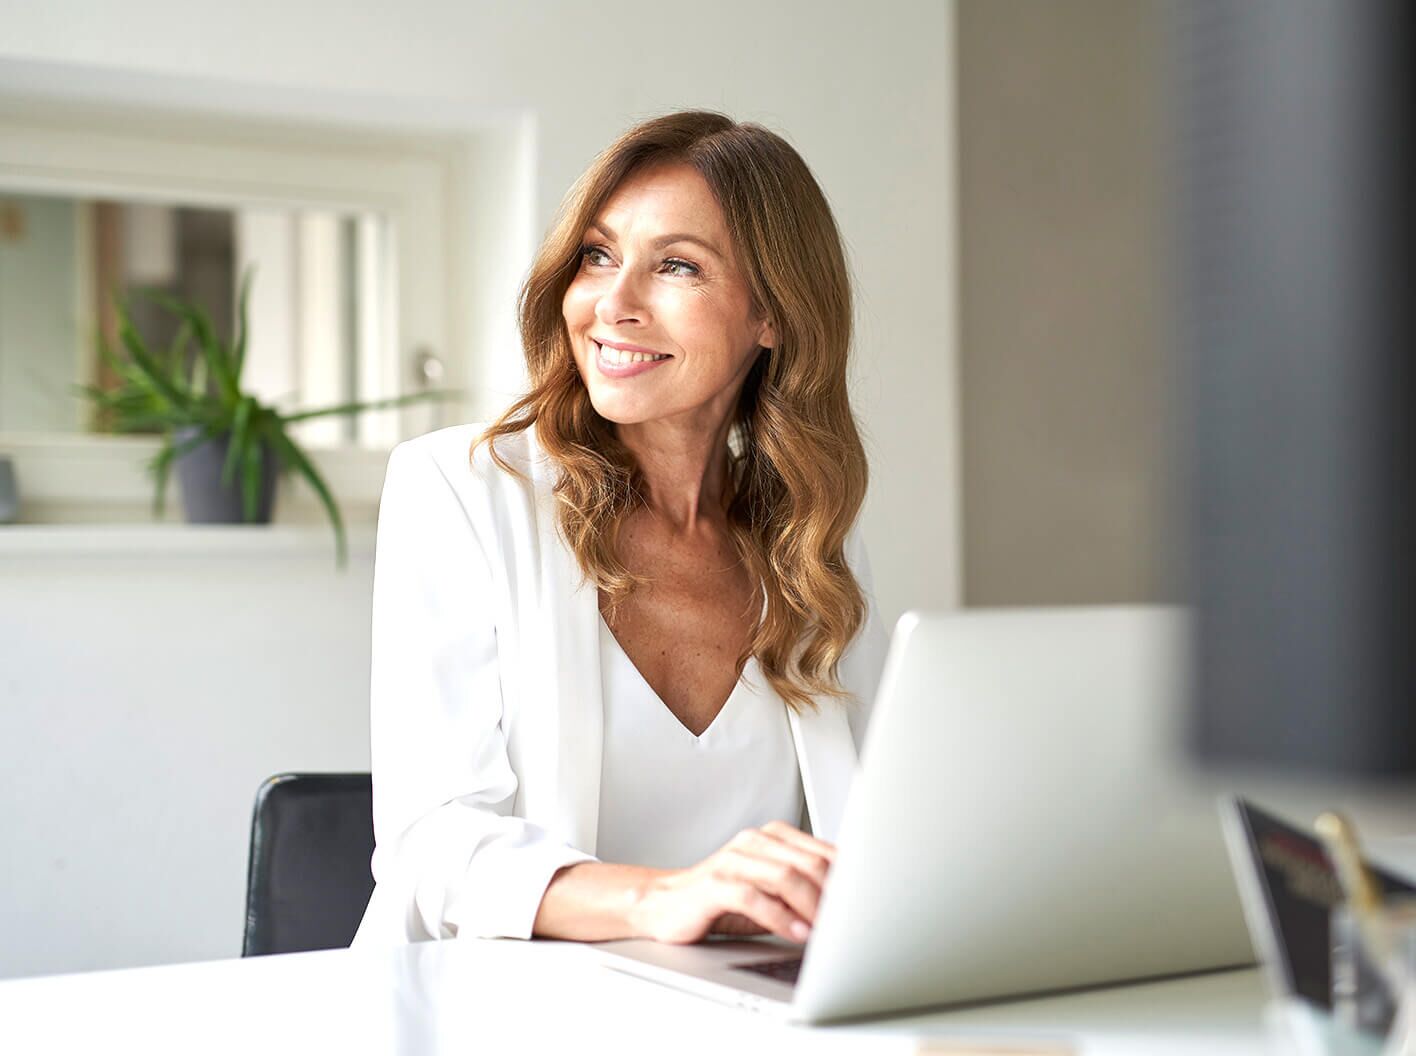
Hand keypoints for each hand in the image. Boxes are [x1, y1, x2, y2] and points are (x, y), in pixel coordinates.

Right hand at [629, 821, 835, 944]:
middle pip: (810, 863)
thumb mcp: (769, 893)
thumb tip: (848, 908)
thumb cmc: (721, 902)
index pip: (823, 852)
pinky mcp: (714, 884)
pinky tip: (795, 933)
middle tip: (851, 923)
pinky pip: (754, 897)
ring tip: (828, 932)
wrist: (665, 905)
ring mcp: (733, 860)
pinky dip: (780, 917)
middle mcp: (754, 842)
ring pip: (786, 876)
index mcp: (772, 837)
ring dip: (813, 907)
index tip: (866, 906)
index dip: (849, 880)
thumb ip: (802, 891)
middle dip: (835, 896)